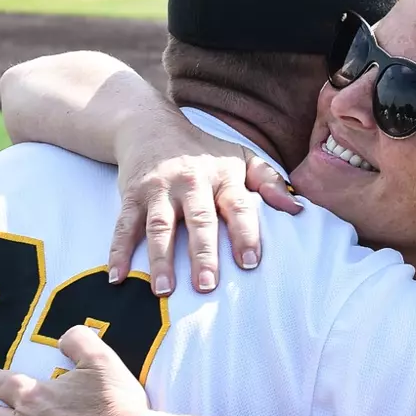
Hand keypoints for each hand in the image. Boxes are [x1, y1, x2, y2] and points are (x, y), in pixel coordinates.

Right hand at [110, 121, 299, 292]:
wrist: (150, 124)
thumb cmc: (203, 150)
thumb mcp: (241, 157)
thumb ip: (269, 181)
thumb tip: (298, 209)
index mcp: (222, 175)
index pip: (237, 206)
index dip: (245, 233)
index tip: (250, 262)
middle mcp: (191, 181)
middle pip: (198, 220)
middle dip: (203, 253)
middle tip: (207, 286)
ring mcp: (159, 189)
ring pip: (159, 226)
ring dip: (160, 258)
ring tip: (163, 291)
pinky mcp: (131, 195)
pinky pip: (124, 225)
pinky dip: (118, 251)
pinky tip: (117, 278)